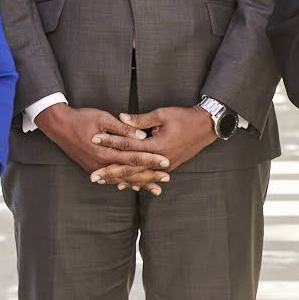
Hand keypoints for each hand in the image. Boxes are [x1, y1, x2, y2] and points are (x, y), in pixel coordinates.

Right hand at [36, 104, 169, 187]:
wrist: (59, 126)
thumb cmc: (81, 118)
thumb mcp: (103, 118)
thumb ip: (123, 129)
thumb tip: (141, 137)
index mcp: (105, 151)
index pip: (134, 157)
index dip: (151, 160)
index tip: (166, 161)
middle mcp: (101, 164)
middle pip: (130, 173)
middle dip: (150, 176)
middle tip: (167, 178)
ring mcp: (96, 168)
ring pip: (122, 179)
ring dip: (140, 183)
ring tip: (156, 188)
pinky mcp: (92, 168)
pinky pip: (112, 179)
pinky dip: (125, 183)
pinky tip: (135, 186)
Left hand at [89, 106, 215, 189]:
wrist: (205, 127)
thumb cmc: (184, 118)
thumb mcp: (161, 114)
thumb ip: (140, 120)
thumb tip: (121, 118)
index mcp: (157, 146)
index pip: (128, 146)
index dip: (110, 142)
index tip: (94, 139)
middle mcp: (160, 160)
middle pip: (130, 167)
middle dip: (110, 171)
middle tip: (92, 175)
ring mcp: (164, 166)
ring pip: (138, 176)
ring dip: (119, 178)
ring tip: (102, 182)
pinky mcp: (167, 167)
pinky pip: (147, 176)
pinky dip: (134, 181)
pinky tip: (122, 185)